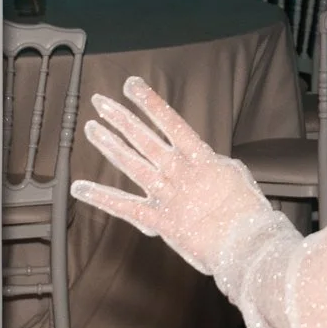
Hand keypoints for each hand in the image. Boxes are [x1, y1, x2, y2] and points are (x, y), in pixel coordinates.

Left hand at [72, 76, 270, 273]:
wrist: (246, 241)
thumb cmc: (248, 211)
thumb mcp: (237, 176)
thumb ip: (217, 165)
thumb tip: (209, 160)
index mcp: (201, 158)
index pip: (170, 122)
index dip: (149, 102)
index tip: (132, 86)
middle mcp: (178, 172)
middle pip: (143, 138)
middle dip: (120, 118)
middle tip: (100, 102)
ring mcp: (165, 195)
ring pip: (130, 164)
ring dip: (109, 144)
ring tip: (91, 129)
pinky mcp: (158, 220)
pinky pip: (123, 206)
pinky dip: (99, 197)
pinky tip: (79, 187)